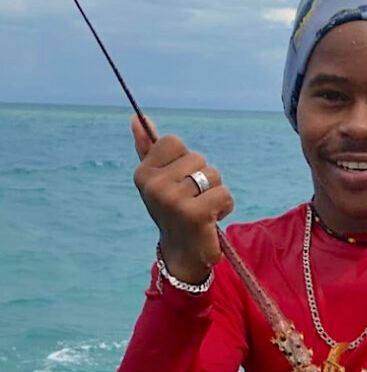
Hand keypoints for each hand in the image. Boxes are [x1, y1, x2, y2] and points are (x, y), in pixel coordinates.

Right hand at [132, 116, 233, 282]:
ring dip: (214, 193)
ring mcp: (172, 200)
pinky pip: (224, 193)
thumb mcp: (158, 180)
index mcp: (143, 173)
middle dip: (203, 178)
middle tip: (192, 201)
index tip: (178, 182)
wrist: (183, 255)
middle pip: (197, 158)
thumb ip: (147, 148)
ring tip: (202, 210)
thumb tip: (137, 117)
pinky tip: (211, 220)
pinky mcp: (194, 214)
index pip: (173, 141)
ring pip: (213, 175)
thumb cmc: (173, 212)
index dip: (185, 161)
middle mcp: (153, 186)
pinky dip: (224, 207)